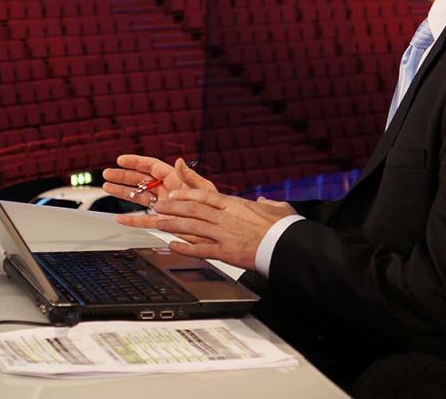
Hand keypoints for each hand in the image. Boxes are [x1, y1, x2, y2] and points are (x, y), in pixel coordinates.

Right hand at [103, 156, 216, 241]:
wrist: (220, 232)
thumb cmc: (217, 210)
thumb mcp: (205, 191)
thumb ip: (191, 177)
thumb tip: (179, 161)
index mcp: (176, 180)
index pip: (152, 167)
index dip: (136, 162)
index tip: (121, 160)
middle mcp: (167, 191)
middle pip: (141, 180)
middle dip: (124, 176)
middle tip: (108, 174)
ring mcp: (164, 206)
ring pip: (139, 197)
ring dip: (123, 193)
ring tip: (107, 187)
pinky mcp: (164, 221)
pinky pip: (144, 219)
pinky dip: (132, 220)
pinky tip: (120, 219)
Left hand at [138, 188, 298, 270]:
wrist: (288, 245)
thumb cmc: (284, 228)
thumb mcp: (277, 209)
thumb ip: (267, 204)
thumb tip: (264, 201)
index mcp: (235, 205)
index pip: (204, 196)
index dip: (186, 194)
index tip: (174, 194)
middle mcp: (225, 218)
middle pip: (192, 209)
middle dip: (172, 208)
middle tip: (158, 207)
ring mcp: (223, 234)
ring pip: (191, 227)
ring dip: (172, 224)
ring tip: (157, 223)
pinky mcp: (225, 252)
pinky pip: (200, 249)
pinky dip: (184, 248)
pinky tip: (172, 246)